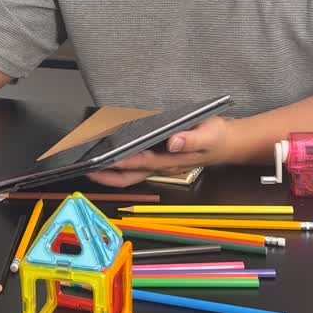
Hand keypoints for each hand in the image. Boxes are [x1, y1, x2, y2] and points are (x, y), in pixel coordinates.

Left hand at [87, 117, 231, 187]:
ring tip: (89, 163)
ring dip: (108, 171)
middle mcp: (160, 166)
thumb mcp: (210, 135)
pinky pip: (133, 164)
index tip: (107, 158)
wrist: (226, 143)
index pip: (142, 163)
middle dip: (106, 176)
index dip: (124, 162)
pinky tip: (107, 153)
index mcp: (170, 162)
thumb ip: (191, 139)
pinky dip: (118, 162)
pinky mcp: (156, 158)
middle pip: (128, 177)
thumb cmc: (217, 138)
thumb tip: (172, 142)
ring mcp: (157, 164)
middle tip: (86, 168)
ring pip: (128, 174)